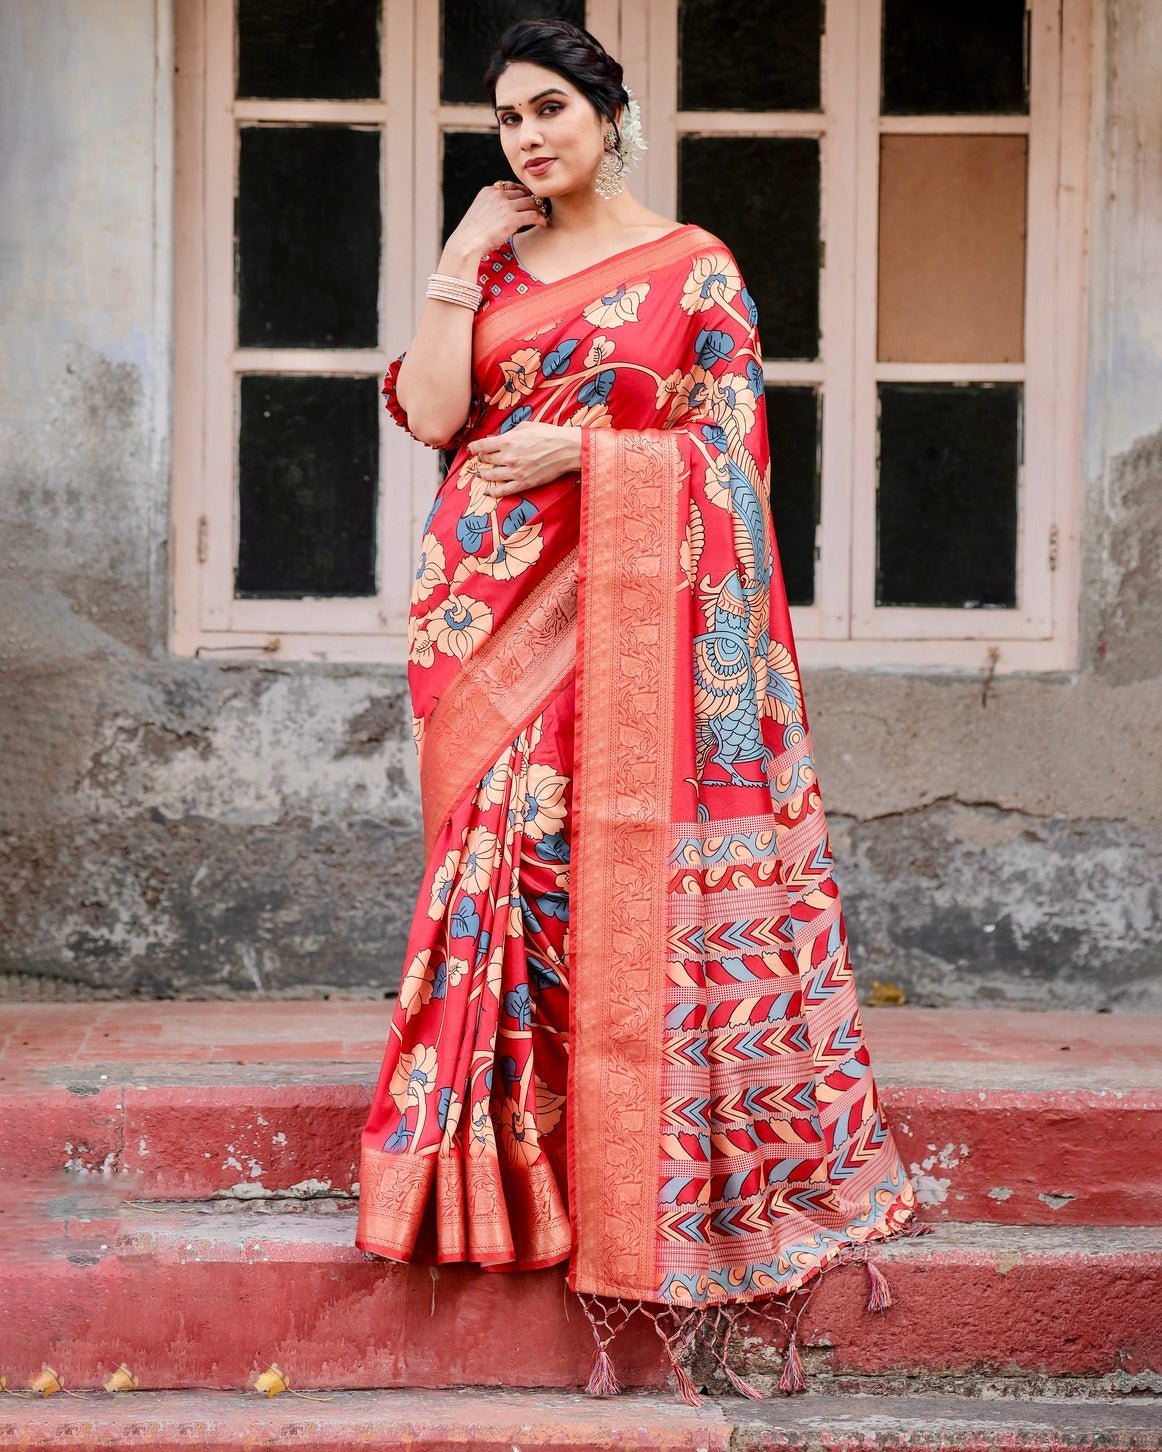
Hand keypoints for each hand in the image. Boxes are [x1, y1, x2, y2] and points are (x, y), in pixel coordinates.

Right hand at [446, 181, 546, 261]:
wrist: (466, 243)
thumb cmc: (471, 234)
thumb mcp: (479, 212)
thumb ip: (491, 207)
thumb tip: (503, 214)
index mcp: (489, 191)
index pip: (511, 186)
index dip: (522, 192)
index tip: (528, 199)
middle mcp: (498, 195)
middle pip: (523, 193)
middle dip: (532, 200)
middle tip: (540, 208)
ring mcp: (505, 206)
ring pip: (530, 202)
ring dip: (539, 208)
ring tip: (542, 215)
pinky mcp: (512, 219)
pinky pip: (533, 215)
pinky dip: (540, 219)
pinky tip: (543, 224)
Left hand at [466, 422, 583, 495]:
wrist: (566, 450)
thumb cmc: (548, 434)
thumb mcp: (526, 426)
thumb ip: (508, 432)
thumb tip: (495, 438)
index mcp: (508, 441)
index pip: (482, 445)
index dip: (473, 448)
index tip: (471, 449)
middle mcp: (508, 457)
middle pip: (486, 460)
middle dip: (482, 459)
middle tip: (481, 459)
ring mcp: (515, 472)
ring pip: (491, 475)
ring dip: (484, 474)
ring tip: (481, 474)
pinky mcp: (523, 483)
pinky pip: (504, 490)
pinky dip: (494, 492)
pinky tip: (488, 492)